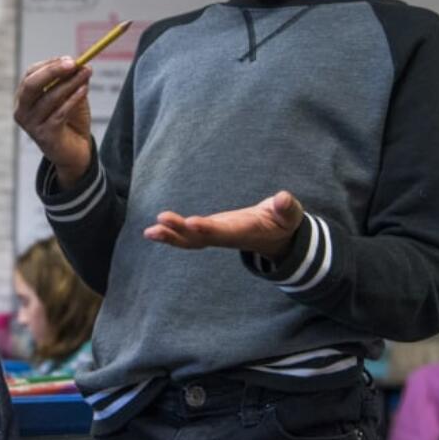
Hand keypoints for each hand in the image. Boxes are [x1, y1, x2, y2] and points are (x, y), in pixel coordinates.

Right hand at [13, 57, 92, 188]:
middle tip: (73, 63)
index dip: (50, 64)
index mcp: (23, 97)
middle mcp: (22, 111)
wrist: (75, 151)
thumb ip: (72, 81)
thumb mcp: (70, 96)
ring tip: (87, 74)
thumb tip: (81, 64)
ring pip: (50, 98)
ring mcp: (31, 125)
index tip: (71, 59)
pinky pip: (59, 113)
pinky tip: (84, 90)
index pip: (31, 74)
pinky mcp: (44, 136)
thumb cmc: (70, 121)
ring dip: (70, 83)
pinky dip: (73, 99)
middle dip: (53, 71)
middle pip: (31, 85)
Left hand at [144, 190, 303, 259]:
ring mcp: (216, 236)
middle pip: (201, 238)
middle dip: (181, 231)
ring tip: (149, 232)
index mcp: (244, 232)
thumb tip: (284, 199)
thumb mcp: (289, 216)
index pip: (224, 231)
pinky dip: (170, 234)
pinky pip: (187, 236)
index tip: (192, 222)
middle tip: (160, 222)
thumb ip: (287, 209)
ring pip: (190, 240)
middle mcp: (226, 236)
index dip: (209, 228)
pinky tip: (152, 231)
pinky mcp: (210, 232)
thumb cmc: (282, 222)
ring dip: (170, 236)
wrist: (276, 237)